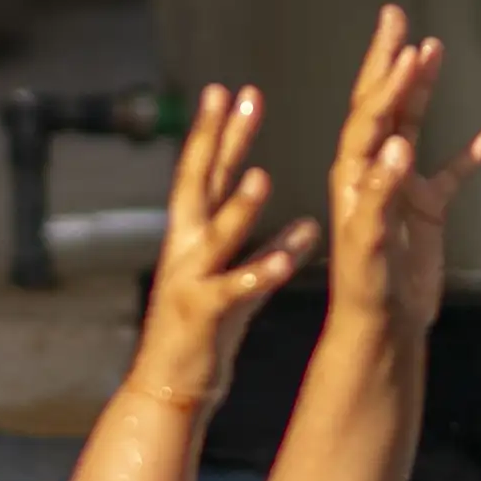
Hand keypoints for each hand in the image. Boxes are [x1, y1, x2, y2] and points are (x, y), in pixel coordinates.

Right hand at [129, 83, 319, 411]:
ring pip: (216, 234)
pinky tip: (286, 256)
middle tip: (237, 98)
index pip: (204, 172)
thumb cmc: (206, 333)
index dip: (216, 131)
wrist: (169, 389)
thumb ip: (272, 250)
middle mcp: (184, 248)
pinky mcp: (203, 315)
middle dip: (218, 139)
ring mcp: (190, 279)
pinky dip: (260, 271)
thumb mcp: (242, 284)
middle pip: (200, 183)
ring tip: (262, 175)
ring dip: (239, 205)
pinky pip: (235, 289)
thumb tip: (311, 226)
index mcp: (191, 235)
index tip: (229, 90)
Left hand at [325, 6, 480, 337]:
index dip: (388, 83)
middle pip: (380, 105)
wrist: (381, 328)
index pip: (370, 117)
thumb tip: (398, 146)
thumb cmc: (366, 288)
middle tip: (393, 16)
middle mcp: (373, 172)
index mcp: (353, 175)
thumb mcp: (369, 243)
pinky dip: (472, 152)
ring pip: (412, 126)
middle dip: (388, 62)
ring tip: (432, 48)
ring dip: (422, 89)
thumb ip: (381, 195)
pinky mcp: (425, 210)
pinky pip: (451, 172)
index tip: (408, 49)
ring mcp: (401, 188)